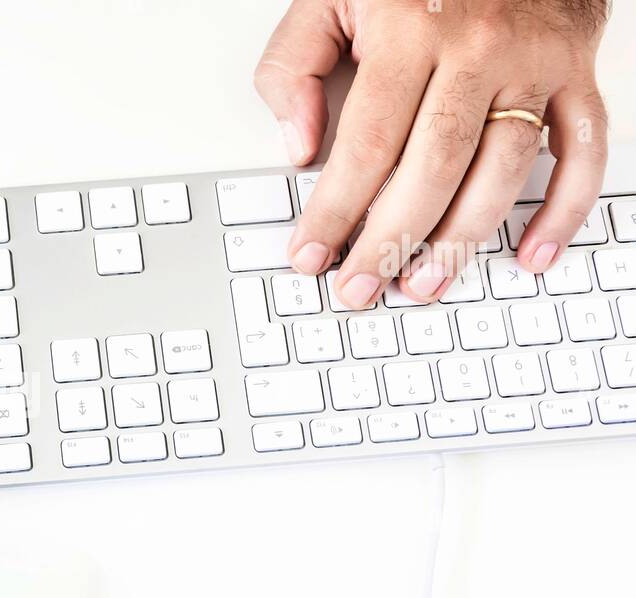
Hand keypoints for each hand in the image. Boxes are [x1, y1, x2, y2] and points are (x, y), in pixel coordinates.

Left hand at [255, 0, 608, 307]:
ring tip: (423, 284)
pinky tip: (531, 253)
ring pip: (501, 170)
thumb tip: (298, 146)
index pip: (367, 143)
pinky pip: (581, 150)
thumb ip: (293, 65)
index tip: (311, 254)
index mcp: (410, 32)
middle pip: (433, 167)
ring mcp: (532, 63)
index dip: (336, 209)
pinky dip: (564, 209)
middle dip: (391, 241)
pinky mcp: (575, 73)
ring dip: (461, 240)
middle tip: (359, 288)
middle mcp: (478, 49)